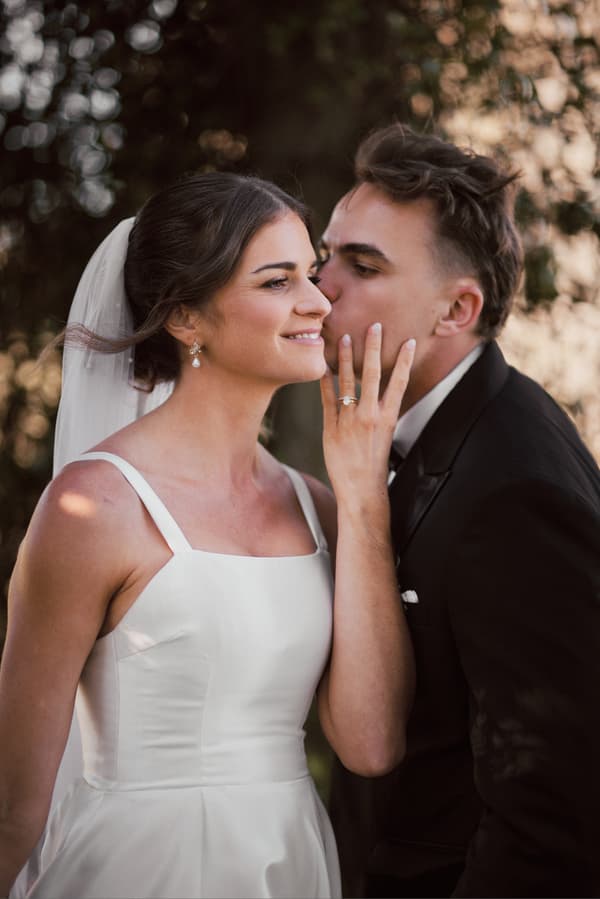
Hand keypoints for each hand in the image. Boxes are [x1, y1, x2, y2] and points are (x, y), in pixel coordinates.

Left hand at [320, 323, 414, 509]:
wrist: (362, 490)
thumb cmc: (375, 465)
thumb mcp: (385, 437)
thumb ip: (381, 414)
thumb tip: (381, 396)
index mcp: (388, 418)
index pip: (399, 383)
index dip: (405, 361)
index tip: (408, 342)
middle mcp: (370, 416)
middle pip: (373, 375)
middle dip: (374, 348)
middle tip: (374, 326)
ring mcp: (350, 421)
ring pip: (348, 382)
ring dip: (345, 357)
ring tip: (343, 337)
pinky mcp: (332, 428)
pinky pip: (327, 399)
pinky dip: (325, 381)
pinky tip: (322, 365)